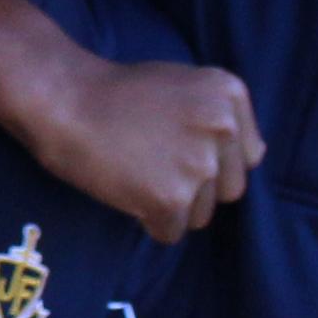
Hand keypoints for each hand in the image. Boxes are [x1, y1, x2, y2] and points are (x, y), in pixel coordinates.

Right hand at [36, 56, 261, 243]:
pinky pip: (171, 232)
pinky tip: (127, 190)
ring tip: (137, 174)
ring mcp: (199, 164)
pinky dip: (148, 221)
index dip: (211, 159)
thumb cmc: (116, 94)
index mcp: (230, 94)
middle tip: (153, 164)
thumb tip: (253, 155)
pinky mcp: (171, 198)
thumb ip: (218, 117)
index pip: (247, 155)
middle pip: (230, 189)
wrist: (64, 101)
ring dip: (171, 205)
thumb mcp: (184, 85)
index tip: (175, 147)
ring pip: (202, 214)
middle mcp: (224, 128)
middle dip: (196, 187)